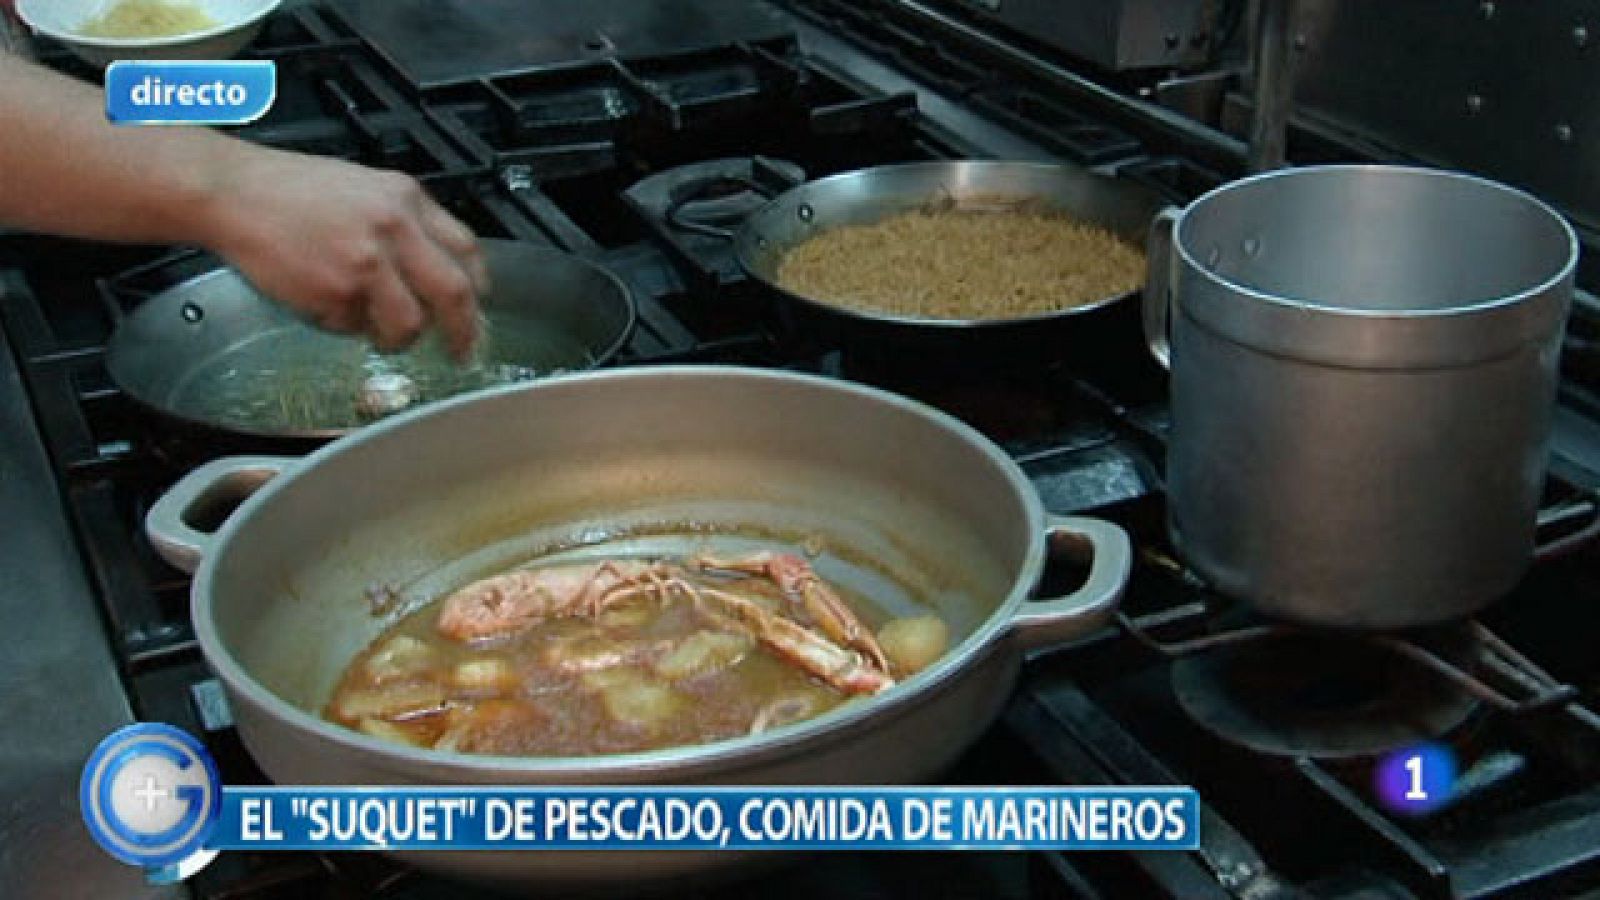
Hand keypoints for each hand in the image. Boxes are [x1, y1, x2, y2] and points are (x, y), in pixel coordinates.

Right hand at [205, 146, 489, 357]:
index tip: (475, 310)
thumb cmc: (290, 191)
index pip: (467, 250)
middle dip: (463, 332)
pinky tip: (326, 303)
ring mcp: (366, 262)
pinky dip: (348, 326)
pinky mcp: (335, 292)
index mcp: (406, 198)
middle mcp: (394, 228)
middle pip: (454, 293)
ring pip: (410, 323)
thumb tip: (438, 271)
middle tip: (460, 351)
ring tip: (378, 331)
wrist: (233, 192)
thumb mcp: (365, 189)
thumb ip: (406, 224)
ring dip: (399, 338)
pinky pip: (358, 328)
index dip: (476, 288)